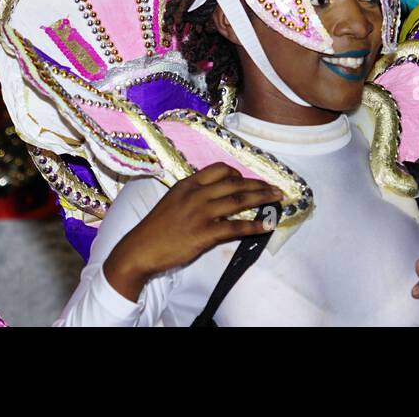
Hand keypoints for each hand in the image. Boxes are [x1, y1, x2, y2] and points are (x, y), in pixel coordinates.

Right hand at [103, 163, 281, 301]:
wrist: (140, 249)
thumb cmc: (156, 228)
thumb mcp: (172, 202)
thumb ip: (193, 196)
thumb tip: (215, 198)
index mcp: (188, 184)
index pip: (219, 170)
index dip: (238, 174)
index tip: (248, 180)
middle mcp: (196, 194)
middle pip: (235, 183)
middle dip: (259, 185)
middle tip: (276, 188)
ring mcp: (201, 213)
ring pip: (239, 200)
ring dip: (262, 199)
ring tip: (277, 200)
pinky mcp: (205, 233)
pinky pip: (236, 227)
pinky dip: (254, 226)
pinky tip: (266, 226)